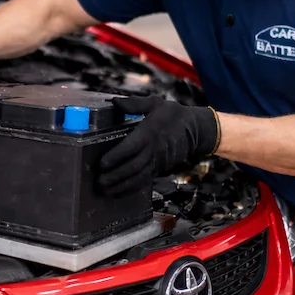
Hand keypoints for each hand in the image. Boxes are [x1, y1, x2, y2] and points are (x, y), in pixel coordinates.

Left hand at [97, 96, 220, 196]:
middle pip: (133, 166)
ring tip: (105, 190)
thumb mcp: (155, 103)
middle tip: (99, 180)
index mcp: (150, 132)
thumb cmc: (173, 114)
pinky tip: (118, 192)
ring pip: (138, 178)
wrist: (196, 129)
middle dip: (115, 175)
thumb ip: (134, 103)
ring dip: (121, 186)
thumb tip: (114, 101)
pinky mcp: (159, 168)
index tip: (102, 163)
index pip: (131, 147)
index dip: (116, 157)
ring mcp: (157, 161)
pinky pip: (144, 181)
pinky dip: (131, 189)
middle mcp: (153, 149)